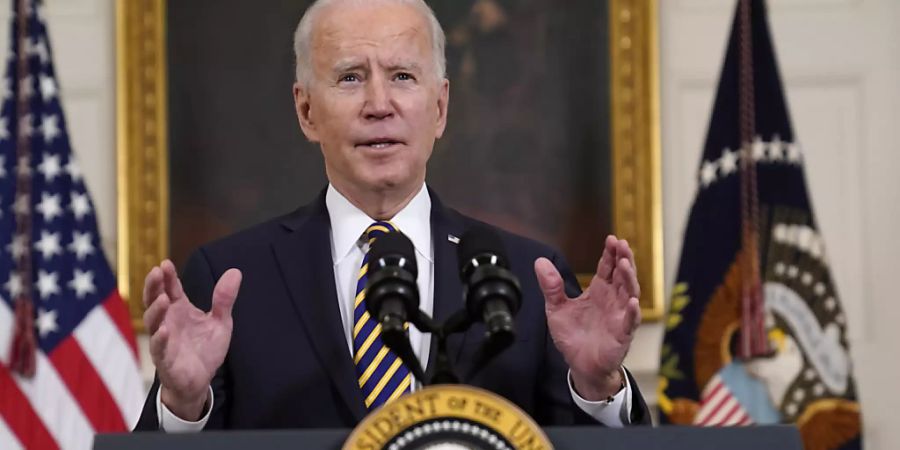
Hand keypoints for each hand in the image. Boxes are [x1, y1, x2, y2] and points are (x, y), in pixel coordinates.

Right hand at [142, 259, 241, 420]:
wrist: (200, 381)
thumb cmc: (205, 349)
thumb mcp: (220, 321)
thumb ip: (224, 299)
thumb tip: (235, 271)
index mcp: (179, 310)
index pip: (170, 289)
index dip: (167, 276)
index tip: (165, 263)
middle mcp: (168, 321)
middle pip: (155, 300)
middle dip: (154, 286)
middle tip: (156, 272)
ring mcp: (164, 340)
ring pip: (153, 322)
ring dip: (156, 310)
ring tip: (163, 298)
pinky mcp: (165, 360)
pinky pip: (159, 349)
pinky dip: (160, 339)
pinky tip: (164, 330)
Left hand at [534, 235, 640, 400]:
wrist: (580, 366)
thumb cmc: (573, 336)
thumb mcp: (556, 308)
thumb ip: (551, 286)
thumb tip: (540, 261)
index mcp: (599, 291)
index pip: (607, 268)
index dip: (610, 253)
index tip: (611, 239)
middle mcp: (612, 300)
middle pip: (622, 275)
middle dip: (623, 259)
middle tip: (622, 244)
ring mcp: (619, 316)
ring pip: (629, 293)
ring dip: (629, 279)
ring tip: (625, 264)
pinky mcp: (622, 335)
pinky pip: (630, 322)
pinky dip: (632, 312)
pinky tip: (631, 302)